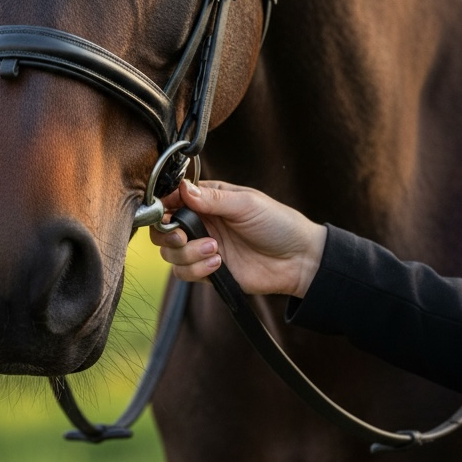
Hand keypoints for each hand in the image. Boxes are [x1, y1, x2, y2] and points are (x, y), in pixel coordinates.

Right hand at [149, 179, 326, 297]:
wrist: (299, 260)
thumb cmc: (278, 224)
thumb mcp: (247, 204)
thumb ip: (213, 199)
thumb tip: (183, 188)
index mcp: (208, 200)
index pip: (172, 199)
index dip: (163, 206)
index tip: (165, 212)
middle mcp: (201, 223)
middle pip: (163, 229)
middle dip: (167, 233)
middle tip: (182, 236)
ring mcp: (203, 248)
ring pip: (171, 253)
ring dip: (187, 253)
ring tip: (215, 249)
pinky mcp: (208, 272)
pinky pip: (185, 273)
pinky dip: (196, 269)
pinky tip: (219, 263)